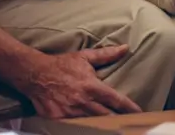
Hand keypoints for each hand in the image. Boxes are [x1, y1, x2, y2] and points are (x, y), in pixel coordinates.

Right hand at [16, 46, 141, 117]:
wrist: (34, 73)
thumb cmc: (61, 65)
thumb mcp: (84, 57)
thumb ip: (106, 55)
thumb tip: (125, 48)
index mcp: (92, 87)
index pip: (116, 100)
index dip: (129, 108)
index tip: (140, 113)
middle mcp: (83, 101)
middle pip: (106, 116)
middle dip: (118, 120)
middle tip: (130, 123)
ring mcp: (70, 112)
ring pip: (91, 122)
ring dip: (101, 124)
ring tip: (113, 126)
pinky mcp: (57, 119)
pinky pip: (72, 125)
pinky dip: (81, 126)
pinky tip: (89, 126)